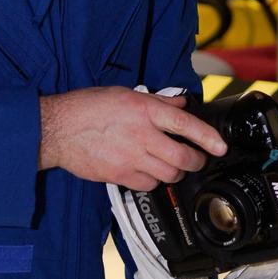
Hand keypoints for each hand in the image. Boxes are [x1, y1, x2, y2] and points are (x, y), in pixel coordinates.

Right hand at [39, 87, 226, 189]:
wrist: (57, 129)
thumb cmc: (87, 108)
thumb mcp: (124, 94)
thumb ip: (156, 101)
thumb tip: (179, 103)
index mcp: (143, 110)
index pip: (185, 123)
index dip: (207, 136)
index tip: (220, 146)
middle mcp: (141, 134)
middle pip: (182, 156)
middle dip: (196, 161)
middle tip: (197, 159)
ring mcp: (131, 158)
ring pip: (169, 173)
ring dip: (176, 171)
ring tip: (173, 165)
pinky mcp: (120, 175)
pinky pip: (149, 185)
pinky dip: (155, 181)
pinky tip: (150, 172)